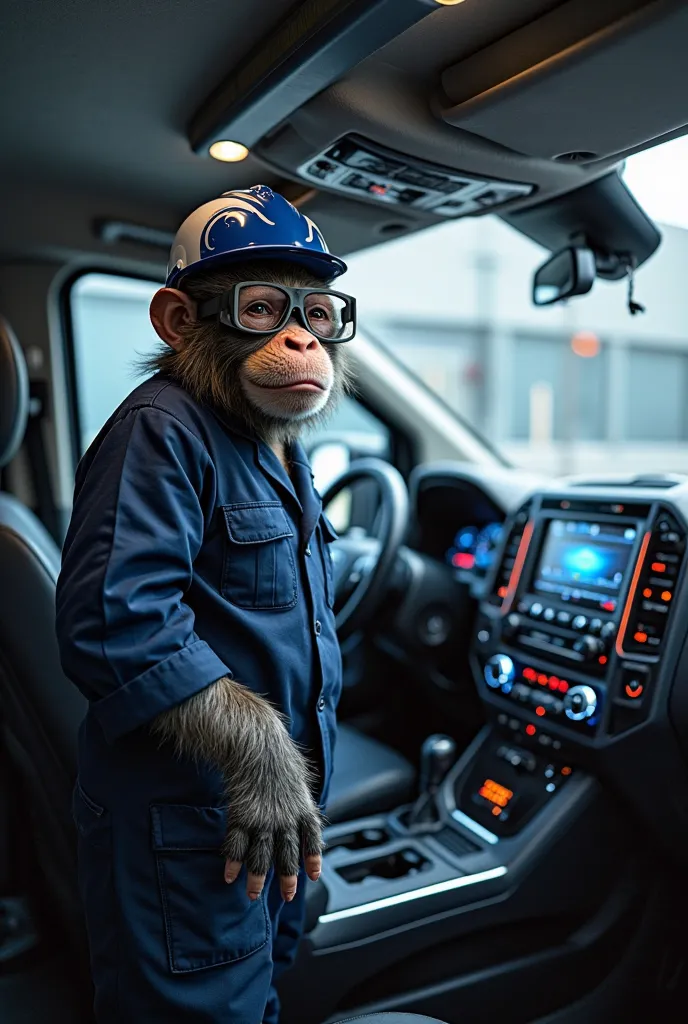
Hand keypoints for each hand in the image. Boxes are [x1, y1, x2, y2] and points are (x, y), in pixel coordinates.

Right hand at [221, 714, 323, 902]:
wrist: (258, 745)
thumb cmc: (277, 754)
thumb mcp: (298, 773)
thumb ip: (301, 792)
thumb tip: (305, 801)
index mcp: (303, 807)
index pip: (312, 839)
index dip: (312, 858)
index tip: (314, 875)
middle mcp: (286, 819)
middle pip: (287, 855)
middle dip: (287, 878)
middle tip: (287, 896)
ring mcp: (264, 820)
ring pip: (261, 856)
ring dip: (257, 878)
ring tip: (253, 894)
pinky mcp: (242, 817)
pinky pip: (237, 845)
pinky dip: (233, 862)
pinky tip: (229, 875)